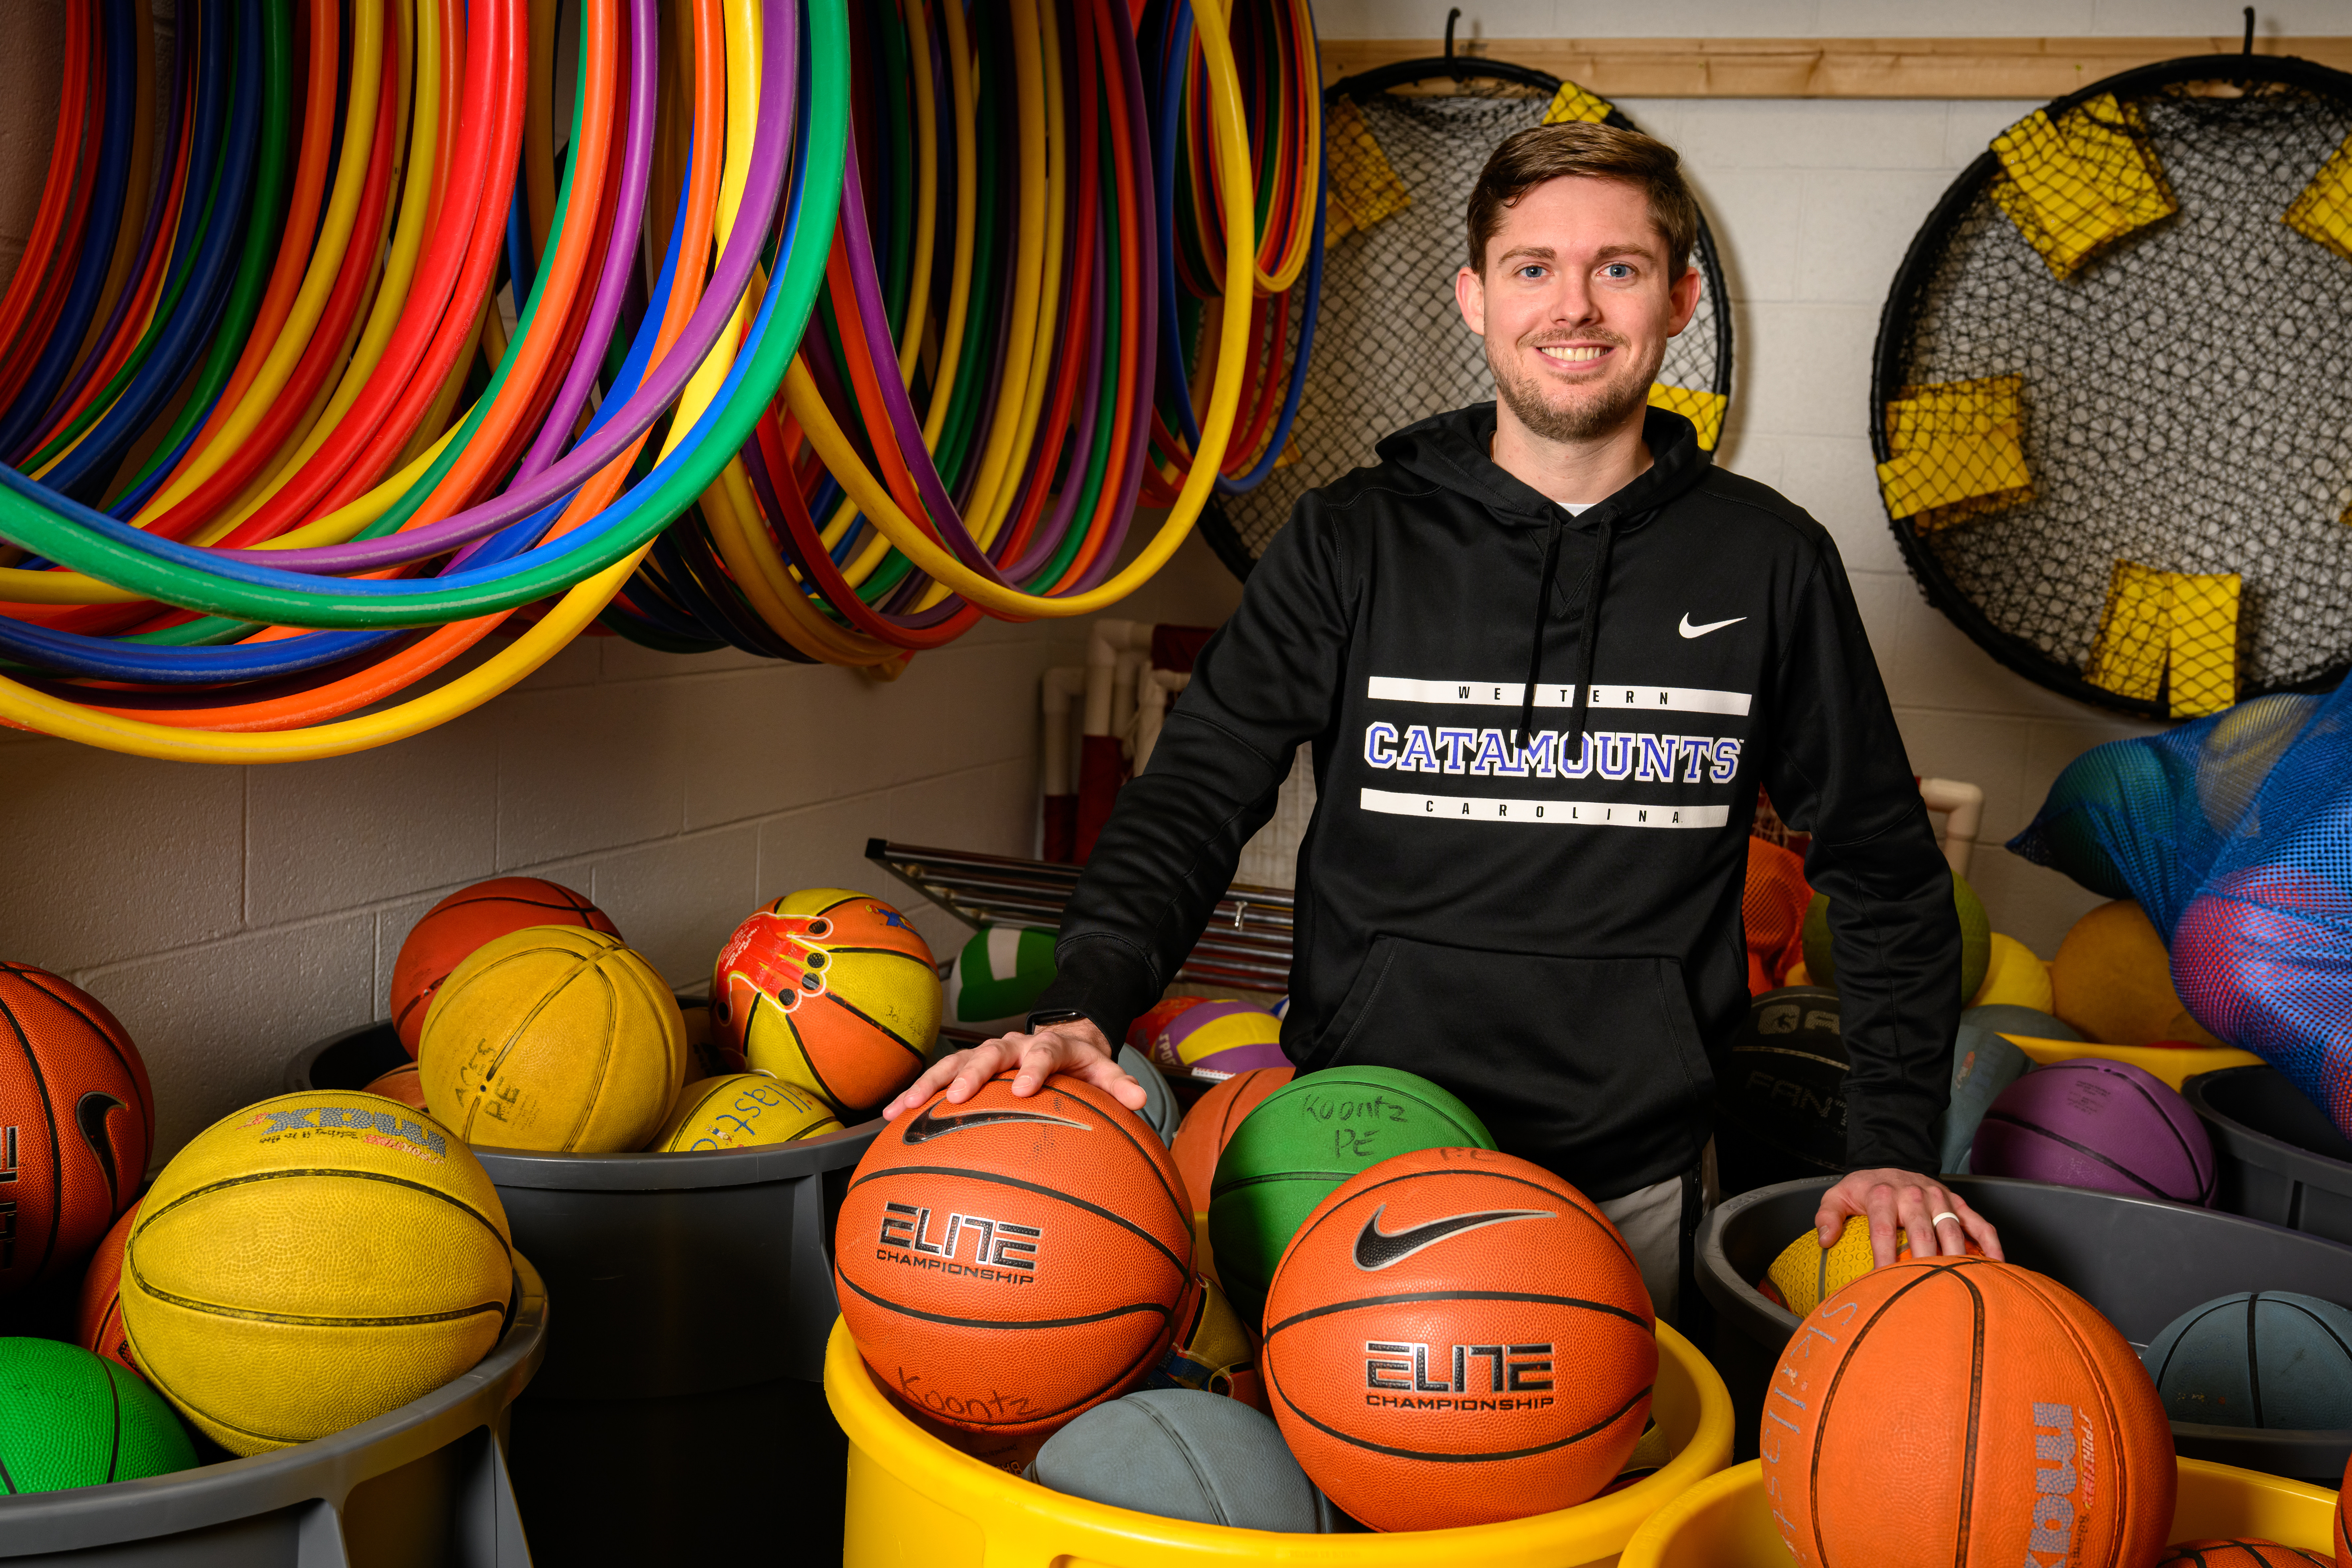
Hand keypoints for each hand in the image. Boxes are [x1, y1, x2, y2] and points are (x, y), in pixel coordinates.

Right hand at [880, 1017, 1144, 1118]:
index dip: (1033, 1067)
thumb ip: (1117, 1085)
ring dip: (930, 1084)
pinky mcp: (966, 1067)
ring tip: (906, 1108)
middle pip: (990, 1054)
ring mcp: (986, 1054)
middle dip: (973, 1074)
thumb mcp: (1102, 1068)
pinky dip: (915, 1095)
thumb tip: (1140, 1102)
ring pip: (954, 1063)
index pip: (1042, 1052)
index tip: (1025, 1088)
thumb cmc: (1080, 1061)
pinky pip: (936, 1080)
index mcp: (1049, 1046)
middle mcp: (1012, 1045)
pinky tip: (892, 1118)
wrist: (1061, 1036)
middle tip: (958, 1098)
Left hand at [1815, 1168, 2004, 1268]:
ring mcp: (1940, 1199)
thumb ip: (1827, 1216)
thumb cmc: (1864, 1188)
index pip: (1882, 1230)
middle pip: (1921, 1233)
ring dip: (1956, 1258)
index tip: (1883, 1283)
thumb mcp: (1837, 1195)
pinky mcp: (1959, 1202)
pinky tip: (1995, 1268)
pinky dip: (1991, 1245)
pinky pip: (1979, 1223)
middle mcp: (1914, 1195)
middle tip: (1926, 1292)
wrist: (1890, 1160)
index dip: (1883, 1257)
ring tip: (1959, 1286)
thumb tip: (1825, 1240)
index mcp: (1883, 1195)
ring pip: (1952, 1230)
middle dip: (1924, 1262)